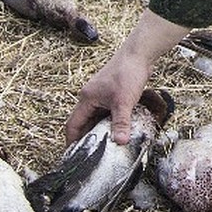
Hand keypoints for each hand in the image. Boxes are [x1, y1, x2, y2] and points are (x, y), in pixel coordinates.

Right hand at [66, 9, 190, 143]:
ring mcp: (100, 94)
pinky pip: (105, 112)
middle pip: (83, 123)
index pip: (73, 125)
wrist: (139, 54)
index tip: (74, 157)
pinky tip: (117, 130)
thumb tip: (119, 142)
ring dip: (99, 130)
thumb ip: (121, 123)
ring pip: (96, 118)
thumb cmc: (128, 73)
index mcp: (86, 99)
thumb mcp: (124, 101)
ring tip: (104, 147)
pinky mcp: (111, 93)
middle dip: (87, 138)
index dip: (72, 141)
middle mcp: (90, 97)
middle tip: (92, 156)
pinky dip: (108, 122)